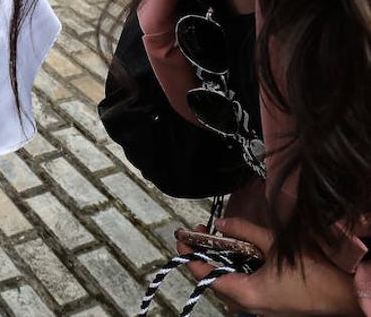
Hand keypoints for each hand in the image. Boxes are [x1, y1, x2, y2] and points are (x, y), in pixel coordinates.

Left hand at [179, 218, 362, 315]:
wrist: (348, 294)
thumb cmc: (314, 270)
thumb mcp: (275, 243)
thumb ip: (244, 230)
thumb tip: (222, 222)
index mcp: (248, 295)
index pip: (207, 276)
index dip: (191, 256)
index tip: (182, 238)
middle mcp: (252, 308)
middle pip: (217, 284)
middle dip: (205, 259)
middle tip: (200, 235)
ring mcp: (264, 311)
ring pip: (231, 290)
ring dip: (222, 267)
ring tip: (218, 243)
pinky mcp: (274, 309)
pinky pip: (247, 293)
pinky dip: (239, 275)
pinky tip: (241, 257)